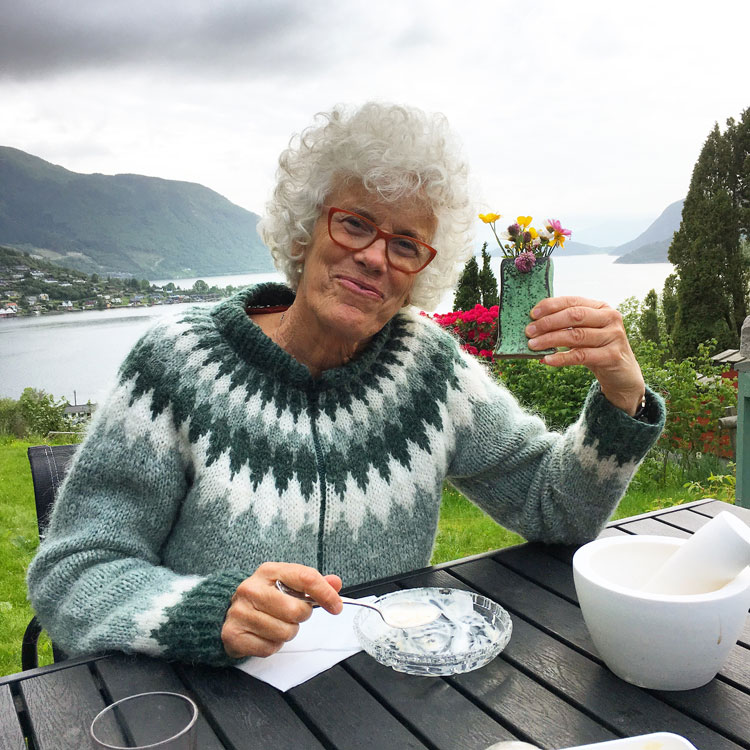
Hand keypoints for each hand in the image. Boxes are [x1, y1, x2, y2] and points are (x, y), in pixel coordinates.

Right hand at [221, 562, 342, 658]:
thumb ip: (312, 583)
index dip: (325, 594)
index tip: (336, 606)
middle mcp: (251, 588)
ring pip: (285, 632)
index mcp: (269, 571)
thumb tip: (336, 583)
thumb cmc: (265, 597)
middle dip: (301, 617)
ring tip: (277, 623)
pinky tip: (265, 634)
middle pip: (296, 610)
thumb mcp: (286, 583)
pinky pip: (269, 648)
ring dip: (287, 633)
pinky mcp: (234, 635)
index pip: (305, 578)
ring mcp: (240, 612)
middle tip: (292, 614)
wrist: (227, 611)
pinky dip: (273, 645)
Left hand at [525, 296, 645, 415]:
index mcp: (601, 307)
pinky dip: (561, 358)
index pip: (573, 301)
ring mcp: (614, 336)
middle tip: (529, 331)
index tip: (532, 314)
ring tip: (533, 345)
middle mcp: (610, 318)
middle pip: (574, 316)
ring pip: (576, 336)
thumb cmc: (597, 349)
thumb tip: (533, 325)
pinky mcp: (612, 356)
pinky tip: (547, 360)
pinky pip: (581, 356)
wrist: (622, 373)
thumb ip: (567, 325)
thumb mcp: (584, 332)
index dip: (551, 306)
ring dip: (550, 340)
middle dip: (548, 323)